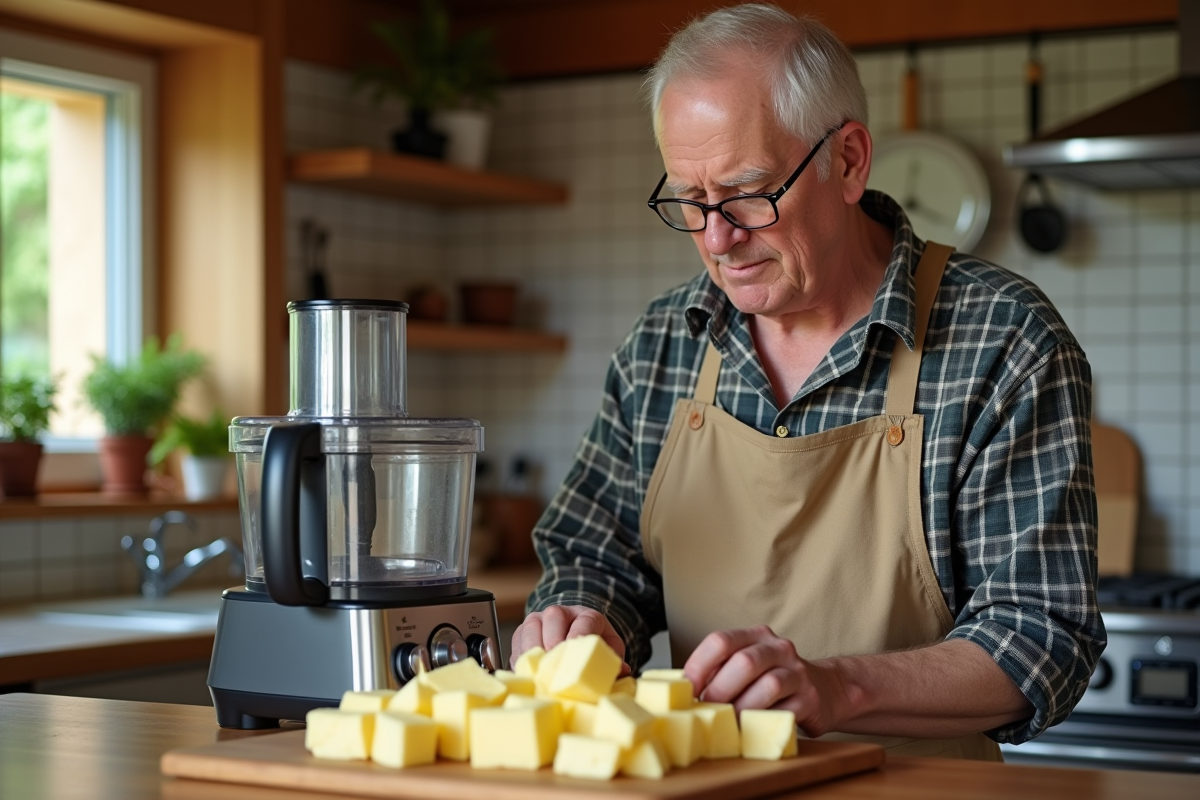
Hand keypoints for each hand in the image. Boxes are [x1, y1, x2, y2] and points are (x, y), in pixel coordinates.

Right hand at [510, 605, 630, 675]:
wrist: (574, 630)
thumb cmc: (593, 642)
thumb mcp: (609, 647)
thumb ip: (614, 658)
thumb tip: (622, 672)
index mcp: (587, 615)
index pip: (583, 621)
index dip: (578, 635)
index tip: (574, 649)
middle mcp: (561, 613)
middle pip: (553, 617)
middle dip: (552, 640)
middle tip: (553, 662)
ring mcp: (539, 620)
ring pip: (530, 627)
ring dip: (532, 650)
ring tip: (537, 672)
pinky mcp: (522, 632)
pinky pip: (517, 643)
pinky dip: (520, 659)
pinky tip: (527, 674)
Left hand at [683, 625, 847, 736]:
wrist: (825, 689)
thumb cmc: (772, 679)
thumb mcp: (746, 667)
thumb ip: (720, 672)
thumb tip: (679, 690)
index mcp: (755, 635)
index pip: (721, 640)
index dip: (699, 664)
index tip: (686, 688)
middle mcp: (778, 648)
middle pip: (744, 662)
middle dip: (720, 689)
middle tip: (706, 709)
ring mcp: (797, 672)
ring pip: (767, 686)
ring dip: (742, 708)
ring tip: (728, 723)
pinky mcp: (810, 698)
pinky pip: (784, 711)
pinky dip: (763, 722)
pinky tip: (750, 729)